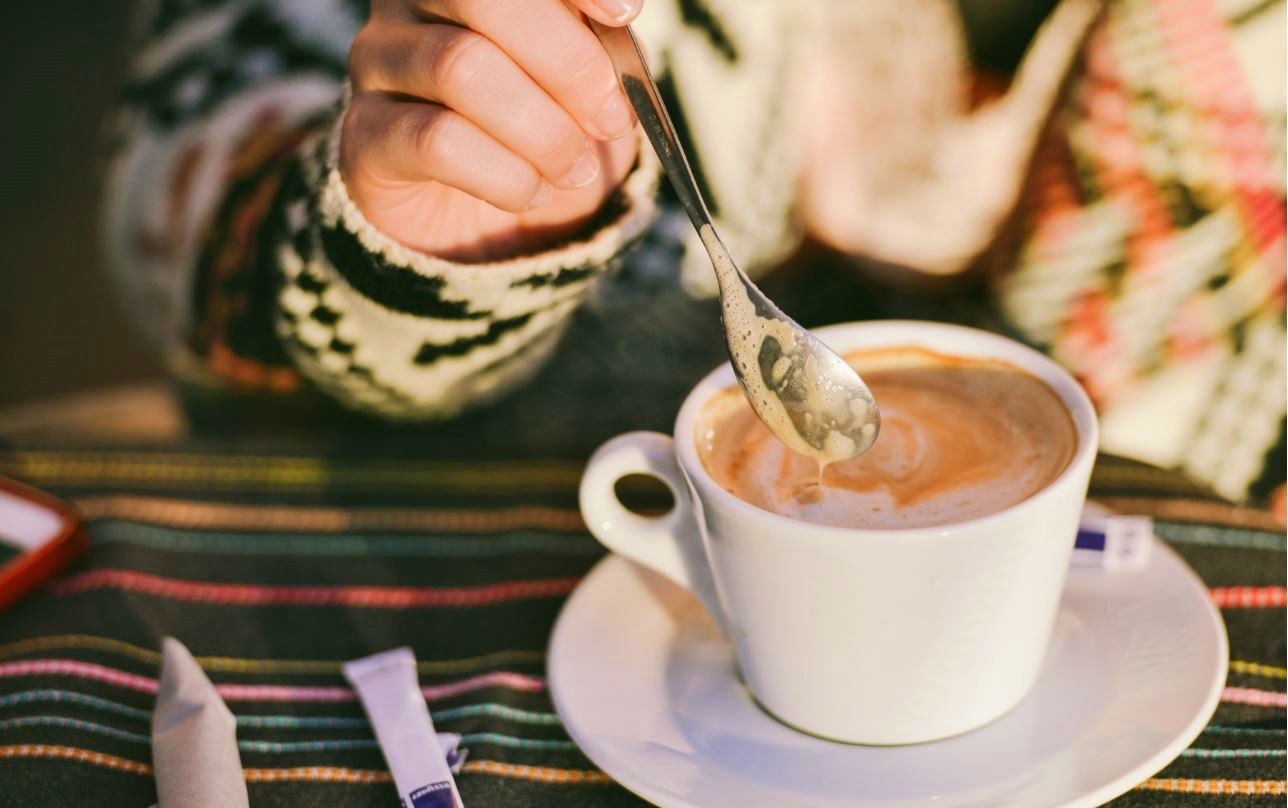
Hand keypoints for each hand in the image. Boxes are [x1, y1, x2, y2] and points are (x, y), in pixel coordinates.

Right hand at [343, 0, 641, 260]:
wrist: (487, 228)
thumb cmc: (542, 137)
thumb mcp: (588, 89)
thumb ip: (602, 47)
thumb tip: (620, 21)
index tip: (625, 14)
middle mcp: (410, 1)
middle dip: (566, 61)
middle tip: (610, 119)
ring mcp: (378, 62)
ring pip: (460, 67)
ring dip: (542, 130)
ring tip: (574, 170)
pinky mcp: (364, 136)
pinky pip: (436, 140)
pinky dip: (504, 174)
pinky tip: (531, 192)